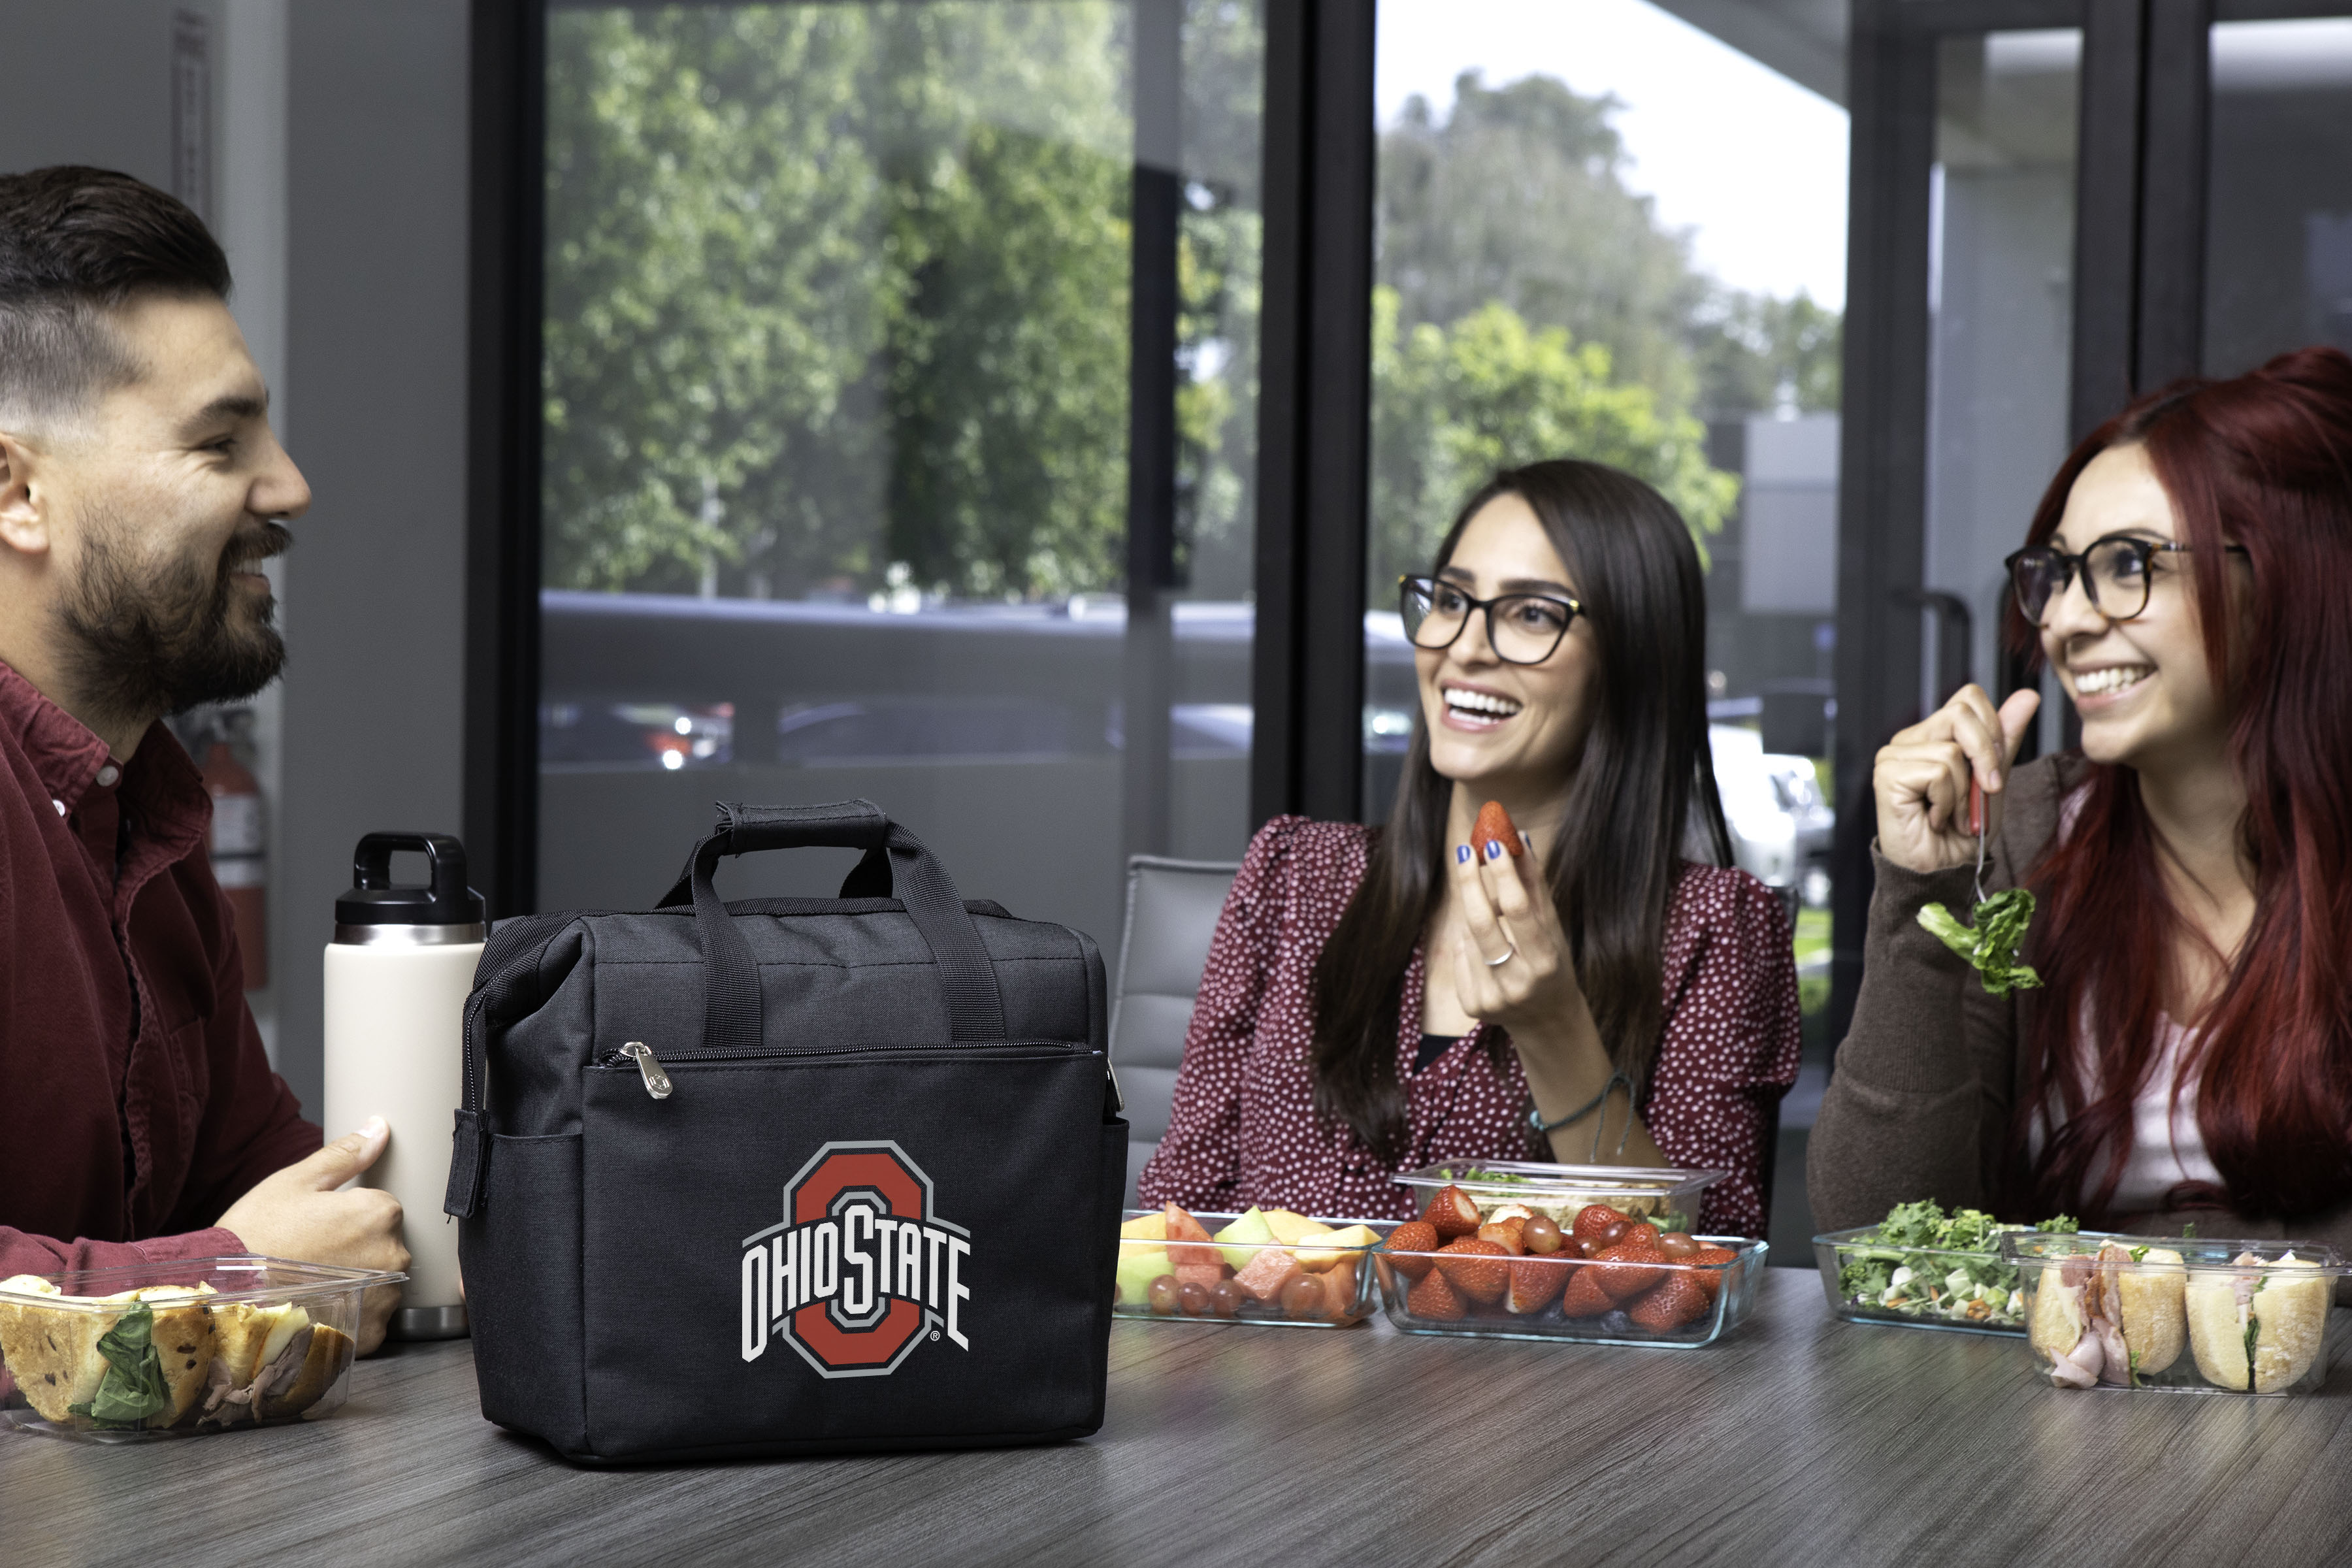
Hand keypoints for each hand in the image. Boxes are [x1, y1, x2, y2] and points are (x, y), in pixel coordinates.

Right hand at [217, 1117, 409, 1354]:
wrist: (222, 1298)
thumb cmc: (255, 1237)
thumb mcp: (295, 1183)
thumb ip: (345, 1155)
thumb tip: (379, 1128)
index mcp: (379, 1213)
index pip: (383, 1207)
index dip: (349, 1215)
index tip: (320, 1226)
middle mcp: (393, 1255)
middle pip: (386, 1243)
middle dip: (357, 1247)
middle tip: (312, 1254)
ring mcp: (384, 1297)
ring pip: (381, 1281)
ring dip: (357, 1281)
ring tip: (312, 1283)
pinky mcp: (370, 1333)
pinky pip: (371, 1317)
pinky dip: (350, 1313)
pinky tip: (318, 1307)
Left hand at [1447, 830, 1586, 1048]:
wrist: (1547, 1021)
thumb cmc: (1552, 963)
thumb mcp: (1552, 928)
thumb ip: (1534, 886)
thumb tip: (1519, 838)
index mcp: (1544, 963)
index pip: (1518, 910)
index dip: (1503, 875)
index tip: (1492, 844)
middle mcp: (1517, 984)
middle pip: (1481, 923)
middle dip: (1470, 882)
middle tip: (1465, 851)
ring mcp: (1491, 998)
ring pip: (1468, 935)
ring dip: (1475, 914)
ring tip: (1490, 908)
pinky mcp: (1471, 1006)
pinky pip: (1460, 955)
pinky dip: (1470, 942)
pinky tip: (1487, 949)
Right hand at [1873, 684, 2040, 874]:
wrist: (1945, 870)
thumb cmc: (1964, 830)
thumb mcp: (1993, 779)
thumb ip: (2003, 738)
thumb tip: (2027, 696)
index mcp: (1932, 734)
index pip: (1967, 699)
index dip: (1992, 729)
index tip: (1995, 770)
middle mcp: (1908, 739)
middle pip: (1960, 714)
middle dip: (1986, 756)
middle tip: (1986, 791)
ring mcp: (1893, 755)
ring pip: (1951, 751)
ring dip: (1965, 792)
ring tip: (1953, 815)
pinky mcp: (1887, 775)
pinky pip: (1938, 773)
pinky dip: (1947, 802)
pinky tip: (1934, 818)